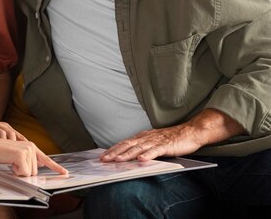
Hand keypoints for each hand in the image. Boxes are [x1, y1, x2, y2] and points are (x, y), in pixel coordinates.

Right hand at [0, 138, 67, 176]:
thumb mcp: (15, 156)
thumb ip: (26, 160)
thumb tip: (33, 170)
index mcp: (30, 146)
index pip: (46, 159)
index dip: (56, 167)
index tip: (65, 173)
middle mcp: (31, 147)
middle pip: (34, 171)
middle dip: (23, 171)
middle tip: (12, 163)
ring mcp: (27, 151)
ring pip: (29, 173)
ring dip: (18, 171)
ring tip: (9, 161)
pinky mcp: (22, 155)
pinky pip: (23, 172)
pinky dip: (15, 171)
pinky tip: (9, 161)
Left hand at [100, 109, 245, 161]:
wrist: (190, 132)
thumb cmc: (171, 139)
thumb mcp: (153, 142)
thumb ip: (142, 148)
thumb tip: (128, 156)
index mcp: (142, 136)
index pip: (124, 143)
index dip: (113, 149)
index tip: (103, 156)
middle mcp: (146, 137)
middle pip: (127, 144)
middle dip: (115, 152)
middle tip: (104, 160)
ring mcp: (156, 141)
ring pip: (139, 148)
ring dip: (127, 154)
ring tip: (118, 160)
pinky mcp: (166, 145)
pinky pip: (156, 151)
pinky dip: (148, 155)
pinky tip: (141, 160)